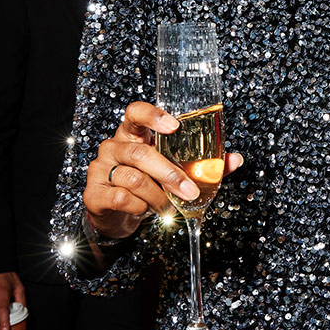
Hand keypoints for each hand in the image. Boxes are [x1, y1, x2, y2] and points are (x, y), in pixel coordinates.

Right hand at [83, 101, 243, 241]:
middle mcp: (113, 146)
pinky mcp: (93, 193)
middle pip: (140, 154)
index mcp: (132, 135)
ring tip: (168, 207)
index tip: (174, 126)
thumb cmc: (147, 186)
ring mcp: (100, 168)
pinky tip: (144, 210)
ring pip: (134, 179)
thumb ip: (202, 165)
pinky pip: (122, 198)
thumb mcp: (172, 173)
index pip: (135, 113)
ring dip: (158, 197)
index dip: (152, 116)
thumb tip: (235, 160)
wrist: (116, 216)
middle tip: (190, 191)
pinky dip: (140, 207)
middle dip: (170, 174)